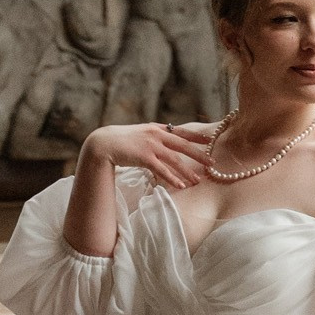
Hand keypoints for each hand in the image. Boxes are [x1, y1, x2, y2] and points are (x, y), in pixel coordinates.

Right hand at [85, 122, 214, 191]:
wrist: (103, 143)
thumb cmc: (120, 140)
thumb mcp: (140, 134)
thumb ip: (153, 136)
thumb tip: (164, 143)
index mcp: (156, 128)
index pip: (181, 131)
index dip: (196, 137)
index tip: (210, 141)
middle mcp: (156, 135)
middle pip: (183, 146)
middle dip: (198, 155)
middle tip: (212, 163)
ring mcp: (151, 146)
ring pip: (174, 160)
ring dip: (187, 171)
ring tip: (197, 181)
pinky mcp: (144, 157)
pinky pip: (162, 170)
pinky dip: (172, 178)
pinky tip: (180, 185)